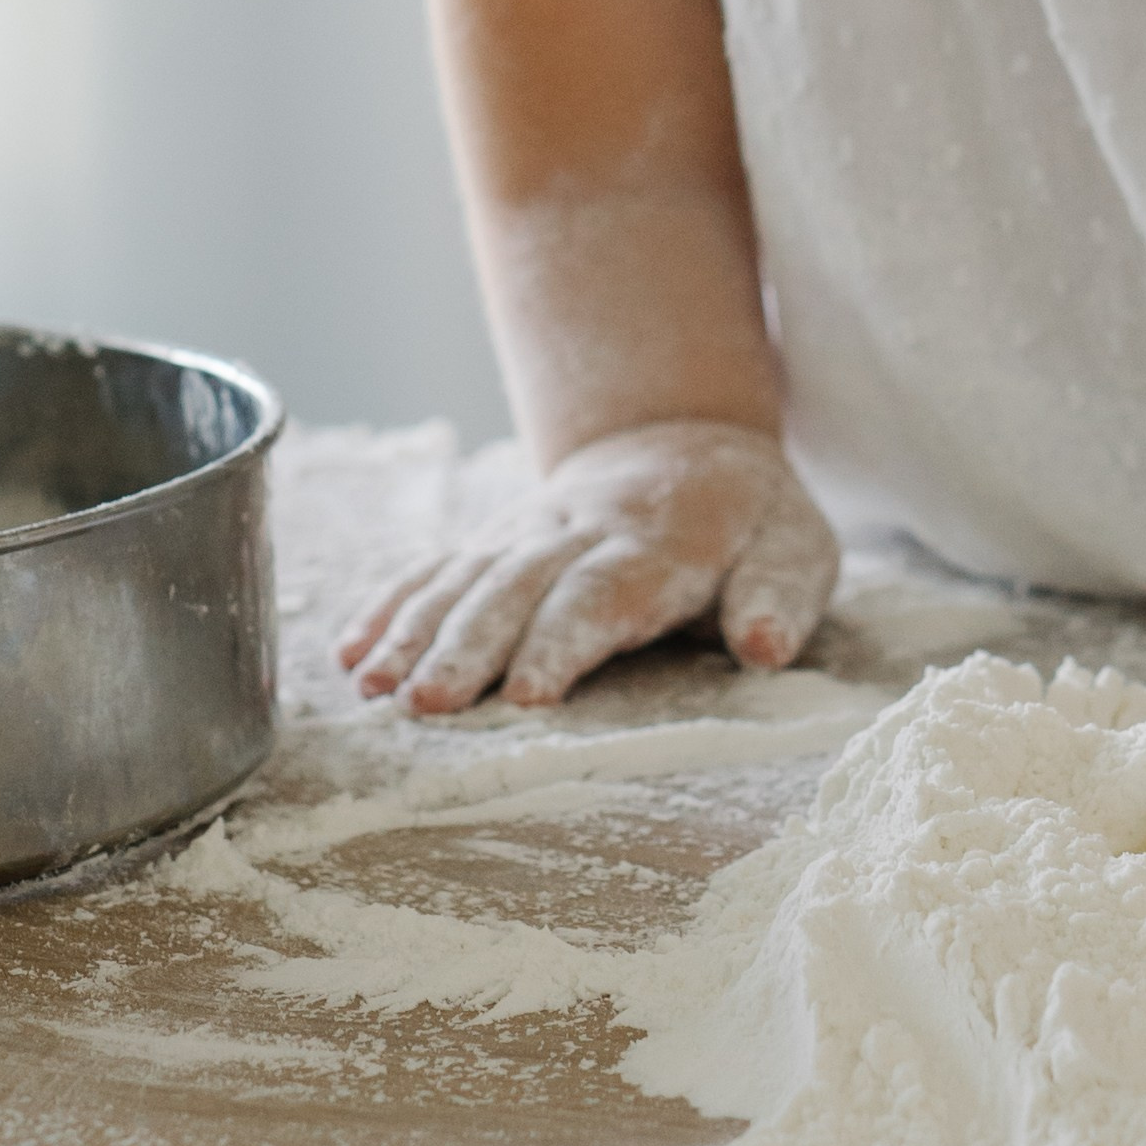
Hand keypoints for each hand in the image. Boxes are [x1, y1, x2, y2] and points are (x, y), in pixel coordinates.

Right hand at [335, 419, 838, 713]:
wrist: (685, 440)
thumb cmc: (751, 520)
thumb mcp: (796, 549)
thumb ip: (780, 596)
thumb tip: (763, 645)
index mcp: (660, 540)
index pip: (605, 590)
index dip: (565, 638)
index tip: (528, 693)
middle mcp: (582, 530)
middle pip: (518, 586)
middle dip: (469, 643)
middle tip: (425, 705)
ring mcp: (529, 530)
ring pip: (465, 577)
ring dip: (416, 630)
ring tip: (371, 688)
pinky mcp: (495, 538)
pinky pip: (436, 566)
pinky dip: (392, 605)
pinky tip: (349, 654)